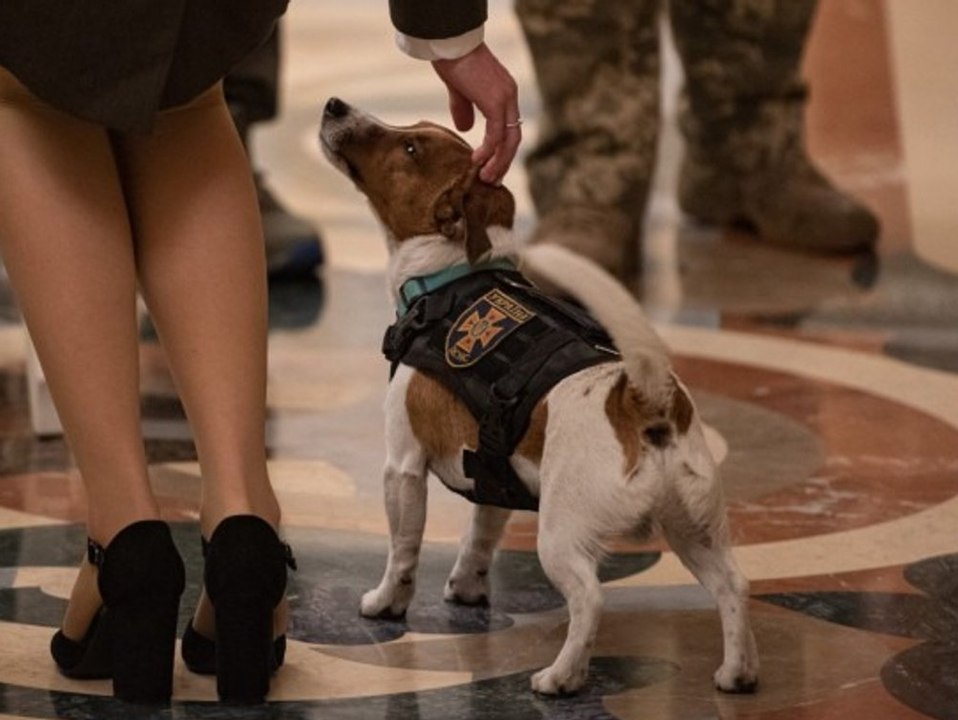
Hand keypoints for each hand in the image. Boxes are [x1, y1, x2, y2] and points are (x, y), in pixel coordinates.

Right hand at [431, 43, 520, 184]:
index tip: (492, 166)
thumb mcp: (459, 90)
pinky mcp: (495, 103)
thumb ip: (464, 109)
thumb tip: (465, 129)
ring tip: (486, 178)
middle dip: (503, 162)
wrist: (451, 43)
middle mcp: (510, 96)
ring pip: (508, 140)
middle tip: (493, 180)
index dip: (502, 149)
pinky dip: (488, 151)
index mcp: (504, 93)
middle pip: (514, 138)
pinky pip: (496, 135)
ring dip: (498, 162)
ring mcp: (505, 99)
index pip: (509, 128)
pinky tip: (477, 161)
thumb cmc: (452, 60)